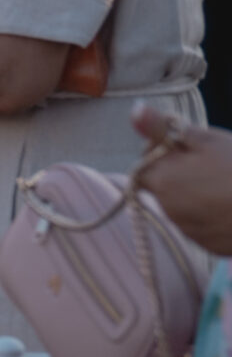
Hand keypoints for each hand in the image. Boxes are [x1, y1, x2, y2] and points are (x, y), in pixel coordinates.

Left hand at [131, 106, 231, 251]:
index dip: (162, 153)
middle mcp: (169, 211)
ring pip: (185, 206)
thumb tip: (134, 111)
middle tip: (213, 163)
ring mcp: (191, 231)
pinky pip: (203, 226)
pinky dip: (213, 215)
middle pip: (164, 187)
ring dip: (197, 195)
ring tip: (227, 183)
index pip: (143, 166)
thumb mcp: (204, 140)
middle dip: (181, 174)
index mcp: (161, 182)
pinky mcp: (211, 246)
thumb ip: (163, 128)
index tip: (186, 147)